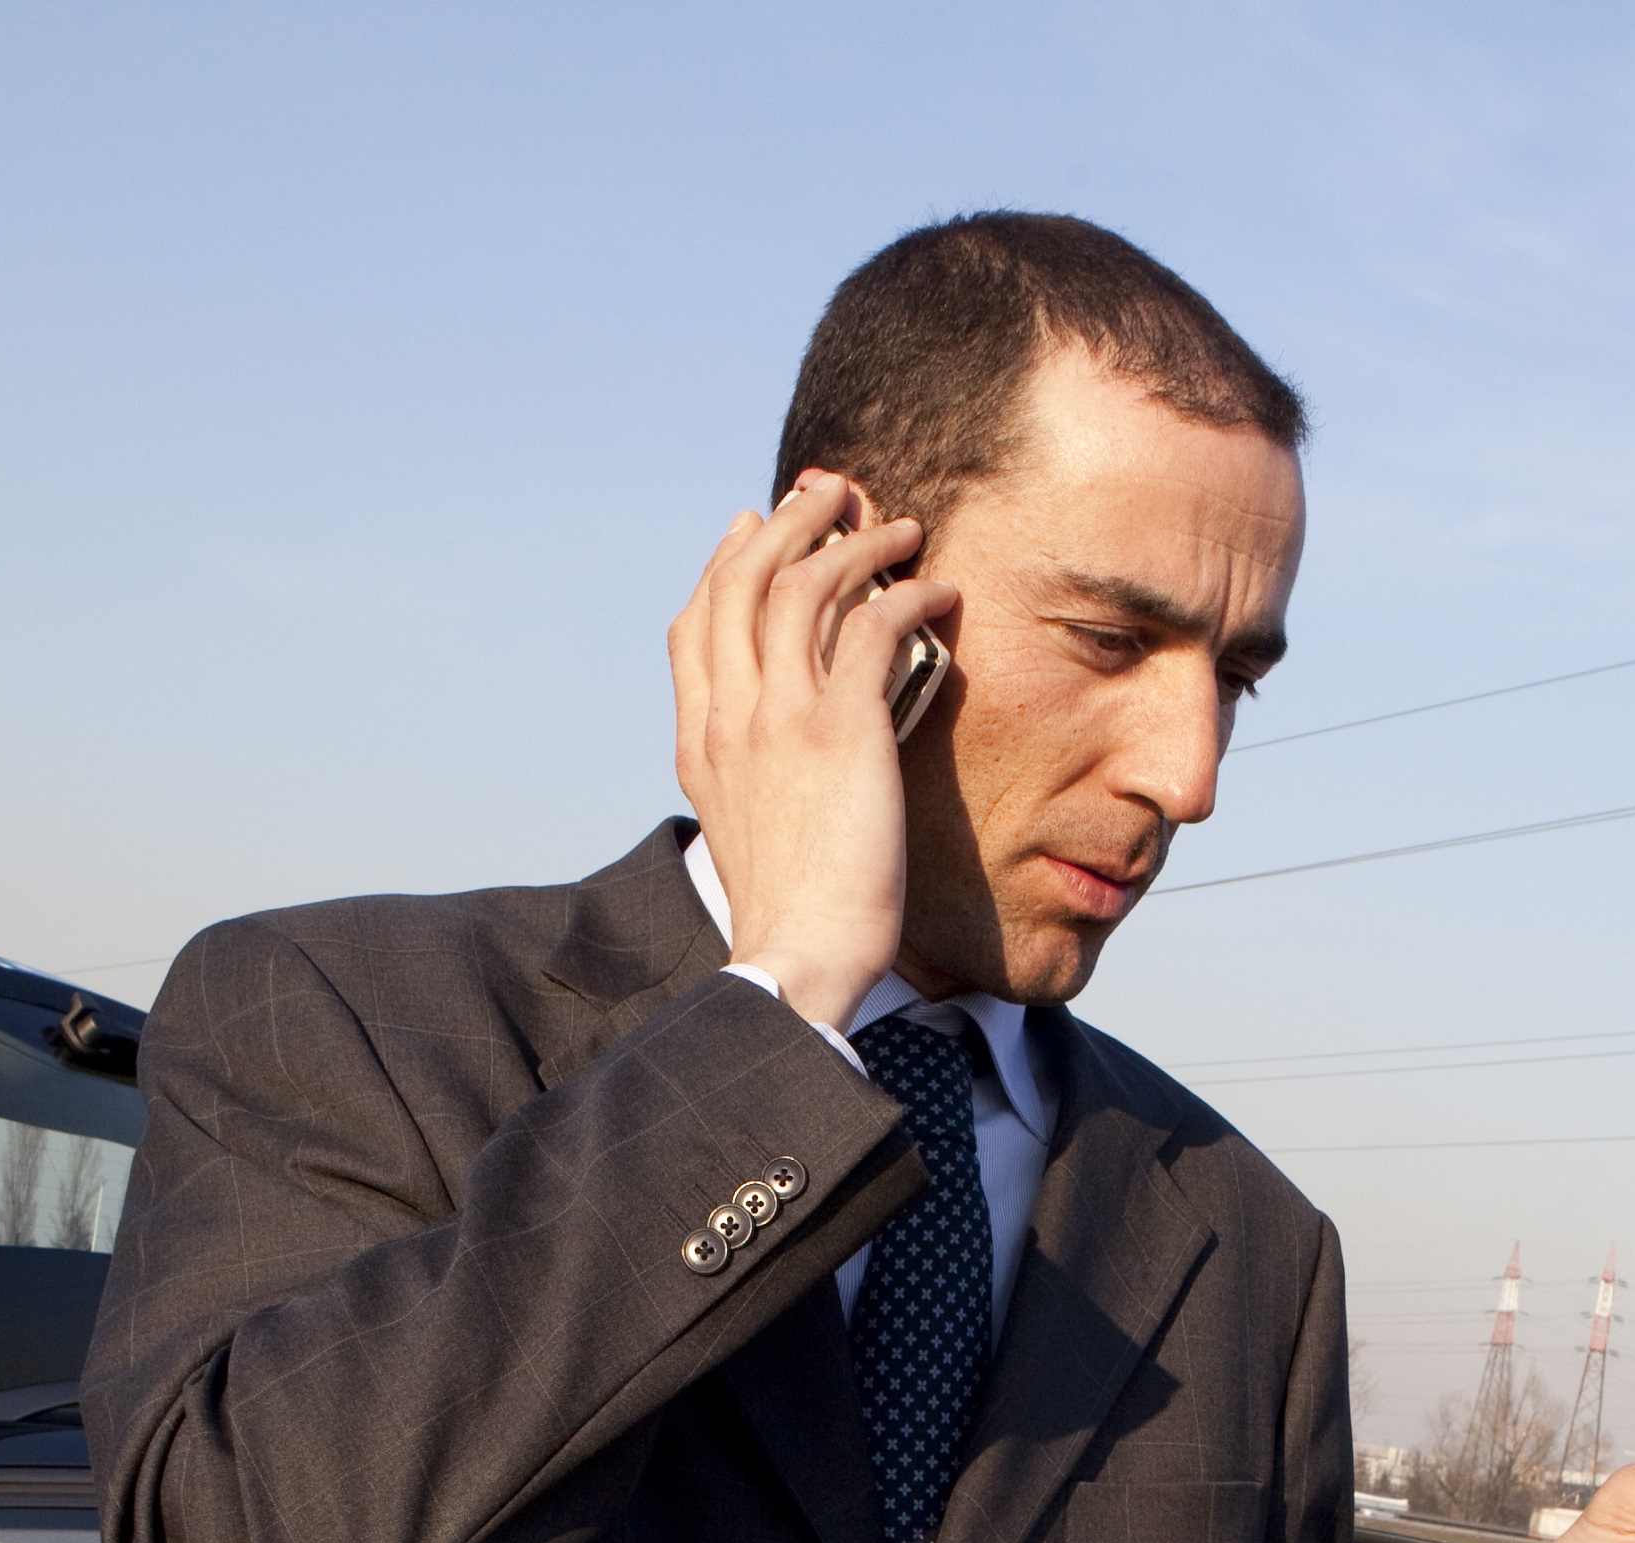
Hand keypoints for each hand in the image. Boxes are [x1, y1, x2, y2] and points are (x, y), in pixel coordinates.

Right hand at [669, 471, 948, 1031]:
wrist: (798, 956)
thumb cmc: (789, 913)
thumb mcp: (746, 832)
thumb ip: (752, 775)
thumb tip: (782, 752)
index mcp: (700, 741)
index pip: (697, 624)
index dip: (725, 563)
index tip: (755, 528)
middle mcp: (731, 716)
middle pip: (744, 580)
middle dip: (789, 523)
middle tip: (832, 495)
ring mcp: (780, 716)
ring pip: (806, 584)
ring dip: (855, 541)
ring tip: (899, 526)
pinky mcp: (842, 727)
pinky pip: (873, 625)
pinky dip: (907, 591)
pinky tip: (938, 589)